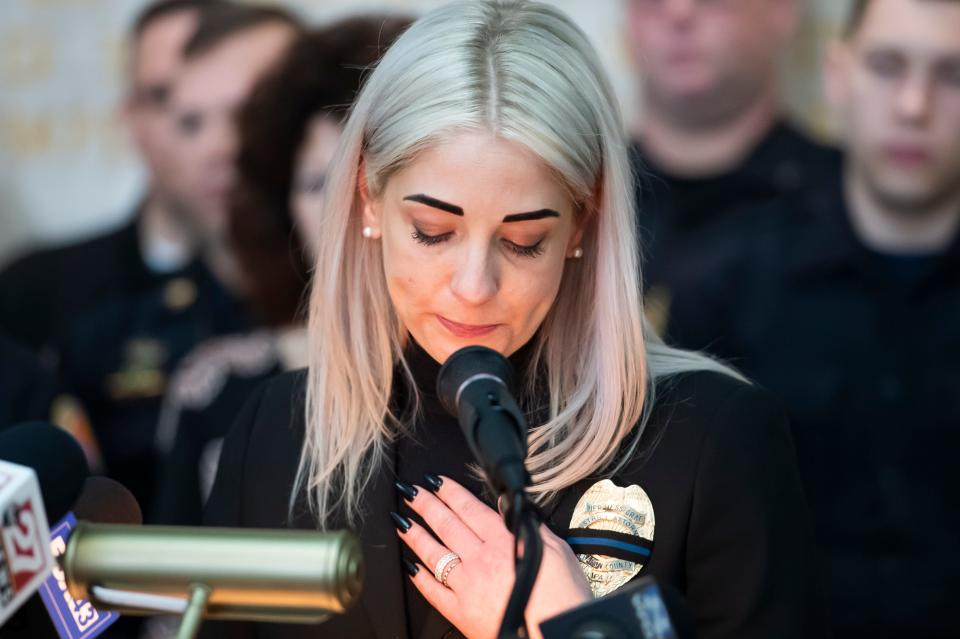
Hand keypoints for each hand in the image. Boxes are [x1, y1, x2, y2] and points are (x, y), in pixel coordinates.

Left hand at [395, 476, 591, 638]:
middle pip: (446, 525)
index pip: (469, 508)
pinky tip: (410, 568)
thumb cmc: (562, 600)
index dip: (449, 492)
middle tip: (410, 492)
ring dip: (414, 535)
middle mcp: (480, 561)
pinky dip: (419, 578)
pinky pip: (432, 591)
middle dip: (425, 505)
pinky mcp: (460, 613)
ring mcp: (466, 587)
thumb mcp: (558, 552)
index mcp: (503, 542)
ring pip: (433, 554)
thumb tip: (512, 506)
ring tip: (401, 522)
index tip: (435, 481)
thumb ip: (530, 525)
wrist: (557, 636)